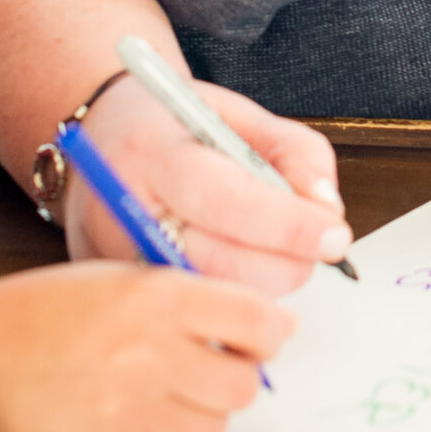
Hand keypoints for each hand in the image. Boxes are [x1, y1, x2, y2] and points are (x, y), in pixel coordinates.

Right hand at [0, 262, 292, 431]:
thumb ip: (193, 296)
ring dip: (203, 407)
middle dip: (238, 373)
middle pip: (245, 385)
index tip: (263, 334)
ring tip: (168, 385)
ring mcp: (134, 412)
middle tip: (216, 362)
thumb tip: (265, 325)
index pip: (257, 323)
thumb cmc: (46, 309)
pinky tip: (137, 409)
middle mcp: (152, 356)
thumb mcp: (123, 276)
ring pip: (214, 426)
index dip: (268, 331)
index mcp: (159, 300)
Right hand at [64, 76, 350, 292]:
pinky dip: (231, 299)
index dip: (288, 223)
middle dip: (287, 260)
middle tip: (314, 239)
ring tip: (260, 240)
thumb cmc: (171, 124)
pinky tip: (232, 262)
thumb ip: (293, 152)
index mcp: (149, 154)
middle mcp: (122, 215)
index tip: (335, 234)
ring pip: (215, 301)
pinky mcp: (118, 299)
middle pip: (223, 266)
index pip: (226, 201)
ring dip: (263, 281)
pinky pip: (194, 317)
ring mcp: (111, 265)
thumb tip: (327, 210)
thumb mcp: (236, 114)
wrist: (94, 138)